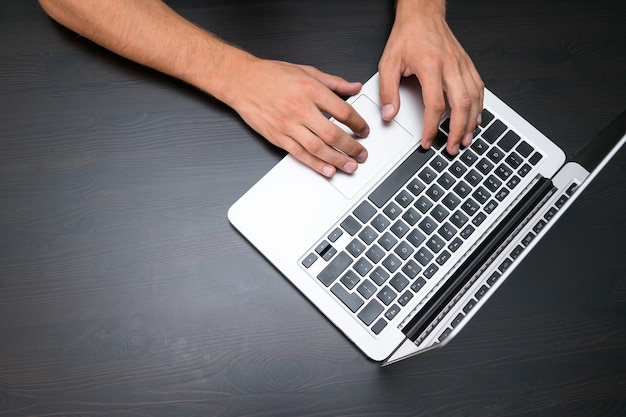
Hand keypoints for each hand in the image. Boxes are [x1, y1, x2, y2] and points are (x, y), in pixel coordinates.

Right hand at [227, 58, 369, 176]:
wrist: (242, 81)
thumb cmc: (270, 75)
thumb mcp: (306, 71)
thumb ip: (333, 82)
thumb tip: (354, 86)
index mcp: (310, 89)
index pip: (343, 111)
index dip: (358, 123)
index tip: (364, 130)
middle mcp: (300, 108)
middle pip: (332, 133)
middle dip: (351, 147)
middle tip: (362, 154)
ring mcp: (288, 125)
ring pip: (318, 148)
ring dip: (337, 159)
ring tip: (350, 165)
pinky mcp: (278, 137)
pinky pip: (300, 154)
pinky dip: (315, 164)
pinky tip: (327, 170)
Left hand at [378, 0, 483, 154]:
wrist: (422, 14)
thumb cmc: (407, 36)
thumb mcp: (388, 62)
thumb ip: (388, 90)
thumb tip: (389, 113)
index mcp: (430, 66)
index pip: (435, 105)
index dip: (431, 127)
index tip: (427, 141)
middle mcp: (450, 66)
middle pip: (461, 105)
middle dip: (457, 130)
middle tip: (451, 147)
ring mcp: (462, 65)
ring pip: (474, 98)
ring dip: (471, 122)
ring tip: (464, 139)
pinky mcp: (467, 64)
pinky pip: (478, 88)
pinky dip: (479, 107)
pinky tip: (474, 119)